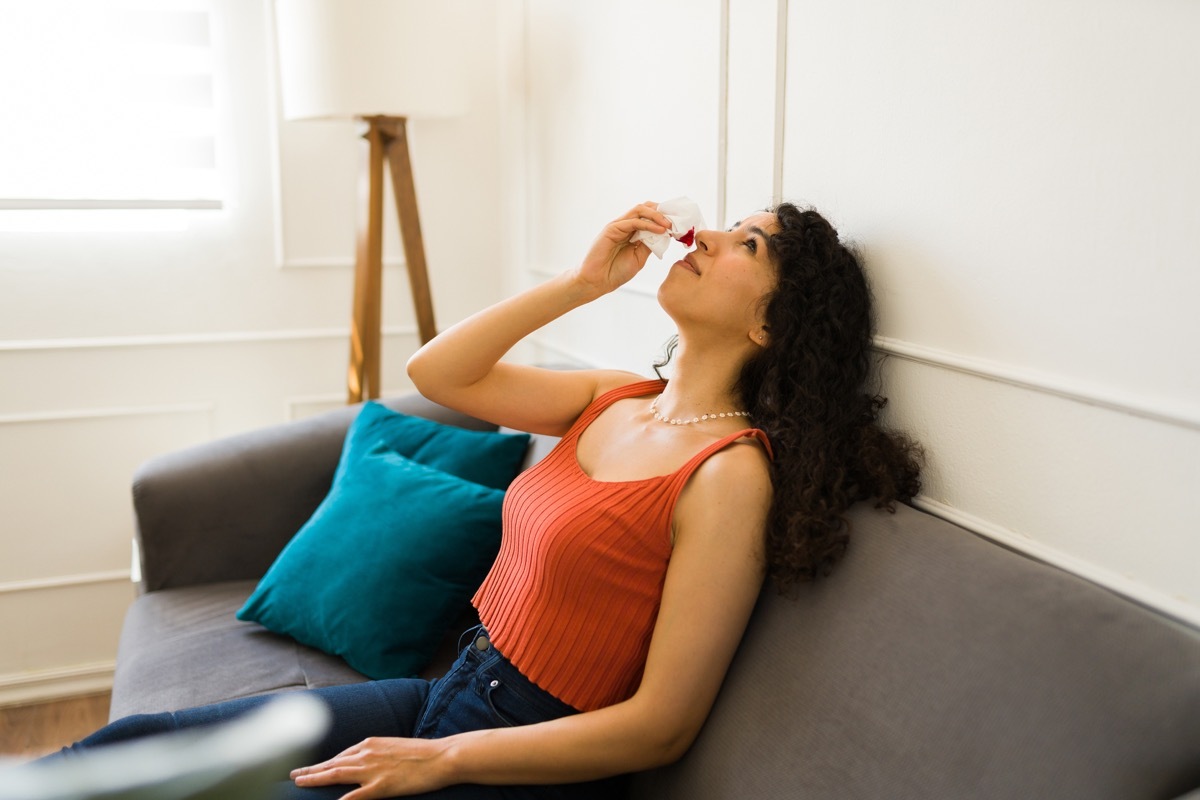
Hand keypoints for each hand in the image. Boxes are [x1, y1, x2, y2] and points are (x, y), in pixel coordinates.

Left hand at [290, 736, 450, 798]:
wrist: (443, 756)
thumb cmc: (423, 753)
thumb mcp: (395, 747)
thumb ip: (378, 754)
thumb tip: (366, 761)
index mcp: (371, 743)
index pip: (340, 755)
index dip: (323, 763)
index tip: (311, 768)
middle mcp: (367, 753)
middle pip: (332, 763)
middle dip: (311, 769)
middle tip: (293, 775)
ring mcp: (373, 770)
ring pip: (336, 774)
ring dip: (315, 778)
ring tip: (299, 782)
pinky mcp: (381, 785)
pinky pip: (355, 795)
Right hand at [574, 203, 671, 297]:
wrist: (597, 282)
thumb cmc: (615, 272)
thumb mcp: (639, 258)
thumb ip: (649, 244)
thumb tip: (664, 234)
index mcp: (632, 231)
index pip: (650, 216)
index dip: (664, 216)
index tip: (679, 222)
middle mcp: (625, 225)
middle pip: (646, 208)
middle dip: (662, 211)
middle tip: (676, 219)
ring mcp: (618, 226)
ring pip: (640, 210)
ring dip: (657, 215)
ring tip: (669, 224)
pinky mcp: (612, 229)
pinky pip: (633, 221)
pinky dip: (648, 224)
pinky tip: (660, 230)